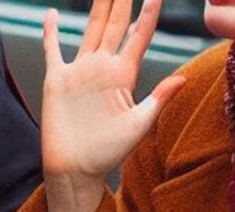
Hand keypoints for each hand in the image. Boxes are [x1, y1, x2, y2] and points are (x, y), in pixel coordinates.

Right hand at [40, 0, 185, 179]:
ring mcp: (80, 71)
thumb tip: (183, 78)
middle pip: (114, 24)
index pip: (139, 36)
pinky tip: (53, 14)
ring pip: (89, 29)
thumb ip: (158, 99)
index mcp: (124, 76)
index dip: (149, 12)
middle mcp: (103, 68)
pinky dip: (51, 32)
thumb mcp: (138, 126)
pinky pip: (53, 50)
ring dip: (96, 6)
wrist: (75, 171)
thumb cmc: (107, 154)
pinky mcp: (57, 80)